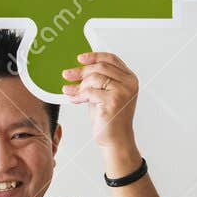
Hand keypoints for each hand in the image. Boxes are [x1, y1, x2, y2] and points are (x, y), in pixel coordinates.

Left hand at [62, 52, 140, 170]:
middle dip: (81, 71)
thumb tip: (79, 67)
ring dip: (79, 85)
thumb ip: (98, 80)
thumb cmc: (110, 118)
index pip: (111, 59)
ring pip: (94, 78)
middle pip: (101, 67)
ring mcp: (123, 92)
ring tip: (70, 91)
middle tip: (67, 74)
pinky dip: (79, 95)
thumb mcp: (104, 93)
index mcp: (129, 78)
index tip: (80, 58)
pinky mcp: (114, 101)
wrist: (115, 140)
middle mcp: (129, 83)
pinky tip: (74, 99)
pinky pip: (90, 92)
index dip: (94, 56)